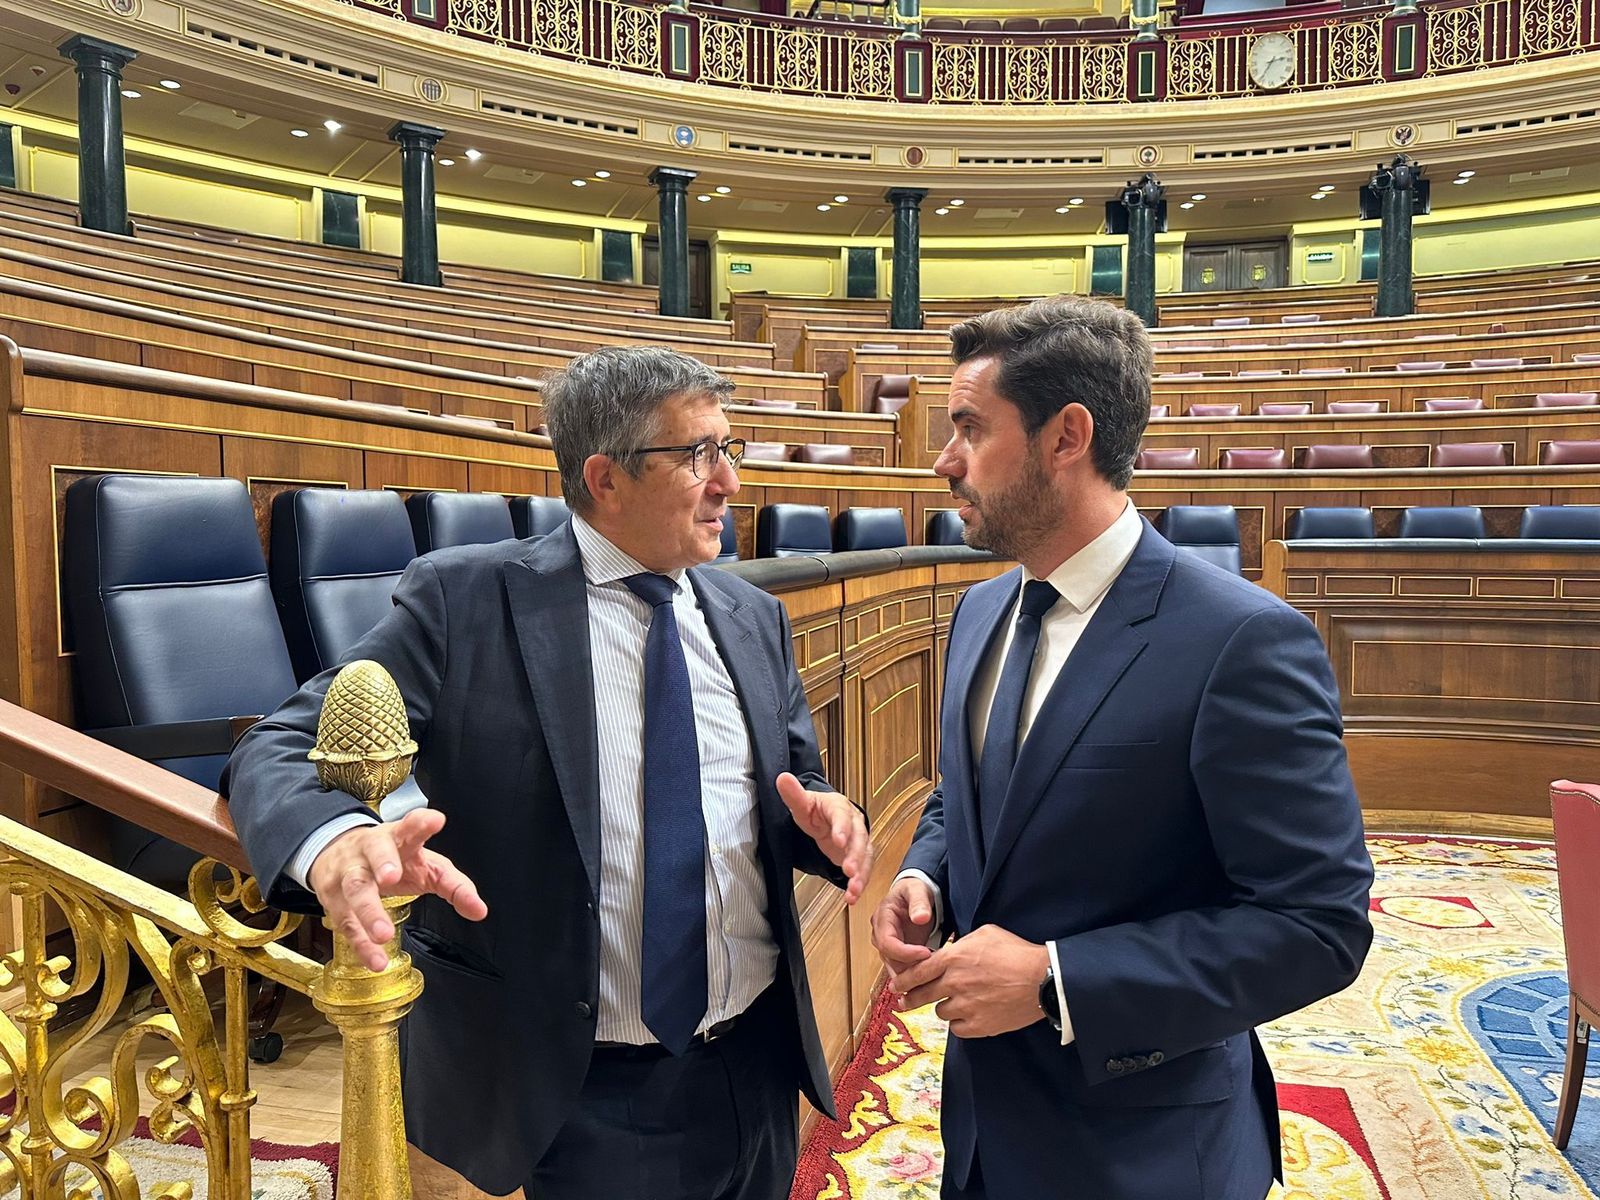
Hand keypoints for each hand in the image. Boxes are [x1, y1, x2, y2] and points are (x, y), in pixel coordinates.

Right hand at [308, 808, 487, 971]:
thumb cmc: (393, 860)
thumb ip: (454, 886)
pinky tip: (375, 959)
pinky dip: (361, 942)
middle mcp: (371, 849)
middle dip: (383, 862)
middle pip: (375, 850)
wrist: (337, 853)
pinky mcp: (332, 896)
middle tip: (392, 877)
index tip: (436, 820)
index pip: (411, 826)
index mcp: (400, 837)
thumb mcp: (426, 866)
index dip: (422, 822)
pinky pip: (345, 921)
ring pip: (355, 887)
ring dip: (368, 911)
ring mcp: (349, 870)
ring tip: (383, 933)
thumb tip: (479, 911)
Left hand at [776, 772, 873, 903]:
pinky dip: (859, 884)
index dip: (842, 828)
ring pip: (865, 856)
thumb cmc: (816, 811)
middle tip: (849, 870)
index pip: (841, 815)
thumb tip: (782, 778)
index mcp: (838, 807)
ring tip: (854, 890)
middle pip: (859, 838)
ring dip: (861, 874)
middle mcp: (854, 823)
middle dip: (855, 855)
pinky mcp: (860, 856)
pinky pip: (863, 870)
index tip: (839, 840)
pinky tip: (852, 897)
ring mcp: (859, 840)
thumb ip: (793, 794)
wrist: (827, 818)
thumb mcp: (802, 804)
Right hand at [870, 875, 936, 978]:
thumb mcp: (918, 890)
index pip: (887, 943)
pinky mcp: (896, 951)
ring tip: (933, 969)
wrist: (914, 893)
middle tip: (933, 966)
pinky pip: (902, 967)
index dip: (905, 953)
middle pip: (890, 959)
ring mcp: (887, 944)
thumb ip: (919, 902)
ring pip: (895, 967)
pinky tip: (929, 970)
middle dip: (910, 966)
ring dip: (913, 972)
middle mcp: (880, 933)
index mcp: (882, 918)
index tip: (926, 953)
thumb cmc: (914, 889)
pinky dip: (915, 972)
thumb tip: (920, 917)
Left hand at [892, 924, 1049, 1038]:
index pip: (917, 972)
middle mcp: (954, 984)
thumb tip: (948, 952)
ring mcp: (966, 1007)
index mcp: (953, 959)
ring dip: (944, 1007)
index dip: (903, 980)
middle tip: (905, 1002)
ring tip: (955, 1003)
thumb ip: (960, 944)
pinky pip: (957, 1029)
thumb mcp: (985, 934)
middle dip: (910, 999)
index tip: (896, 986)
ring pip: (940, 1012)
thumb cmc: (1016, 952)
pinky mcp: (979, 1026)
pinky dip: (960, 1023)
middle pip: (921, 995)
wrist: (1042, 979)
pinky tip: (968, 1016)